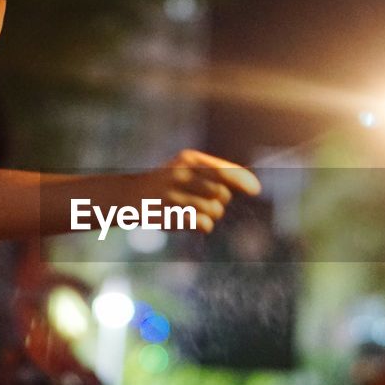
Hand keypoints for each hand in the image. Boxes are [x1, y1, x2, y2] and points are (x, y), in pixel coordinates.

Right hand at [144, 149, 261, 232]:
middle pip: (222, 194)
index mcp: (188, 159)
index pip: (224, 170)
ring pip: (215, 211)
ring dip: (210, 215)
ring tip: (191, 210)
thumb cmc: (167, 183)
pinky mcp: (169, 215)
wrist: (128, 195)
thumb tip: (252, 185)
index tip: (255, 190)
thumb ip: (216, 172)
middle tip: (203, 200)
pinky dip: (203, 225)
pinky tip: (190, 221)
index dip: (242, 180)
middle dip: (219, 201)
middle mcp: (181, 174)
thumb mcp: (187, 168)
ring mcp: (174, 195)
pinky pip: (204, 224)